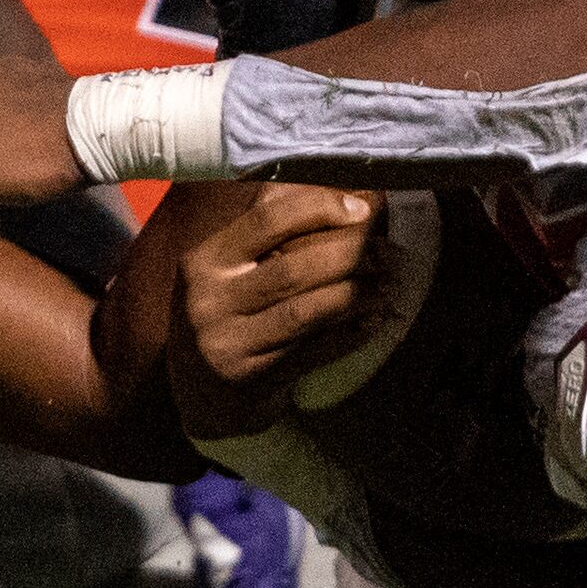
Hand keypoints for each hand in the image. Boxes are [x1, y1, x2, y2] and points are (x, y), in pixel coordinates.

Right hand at [169, 184, 380, 440]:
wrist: (199, 395)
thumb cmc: (229, 316)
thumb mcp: (228, 270)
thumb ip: (270, 231)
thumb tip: (345, 192)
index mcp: (205, 259)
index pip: (267, 218)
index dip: (321, 206)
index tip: (363, 208)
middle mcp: (209, 299)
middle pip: (294, 266)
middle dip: (352, 255)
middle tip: (387, 252)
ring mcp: (226, 343)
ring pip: (307, 311)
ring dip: (357, 294)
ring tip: (385, 284)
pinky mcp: (248, 380)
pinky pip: (312, 352)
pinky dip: (349, 335)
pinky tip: (371, 322)